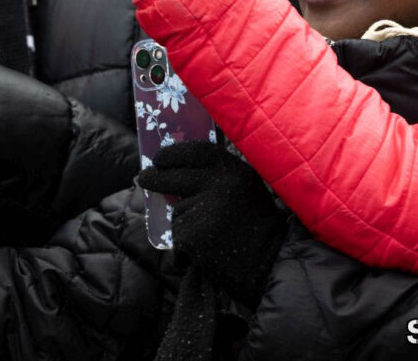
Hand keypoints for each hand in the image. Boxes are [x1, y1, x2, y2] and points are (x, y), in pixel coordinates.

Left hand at [138, 141, 286, 308]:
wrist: (273, 267)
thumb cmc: (258, 228)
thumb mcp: (245, 189)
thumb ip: (217, 177)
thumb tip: (174, 167)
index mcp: (234, 170)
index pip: (197, 151)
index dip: (174, 153)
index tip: (159, 157)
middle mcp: (219, 185)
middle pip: (174, 177)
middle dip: (156, 178)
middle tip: (145, 178)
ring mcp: (205, 209)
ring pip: (177, 212)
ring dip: (184, 224)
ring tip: (210, 237)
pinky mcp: (194, 235)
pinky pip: (178, 236)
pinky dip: (184, 247)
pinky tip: (205, 252)